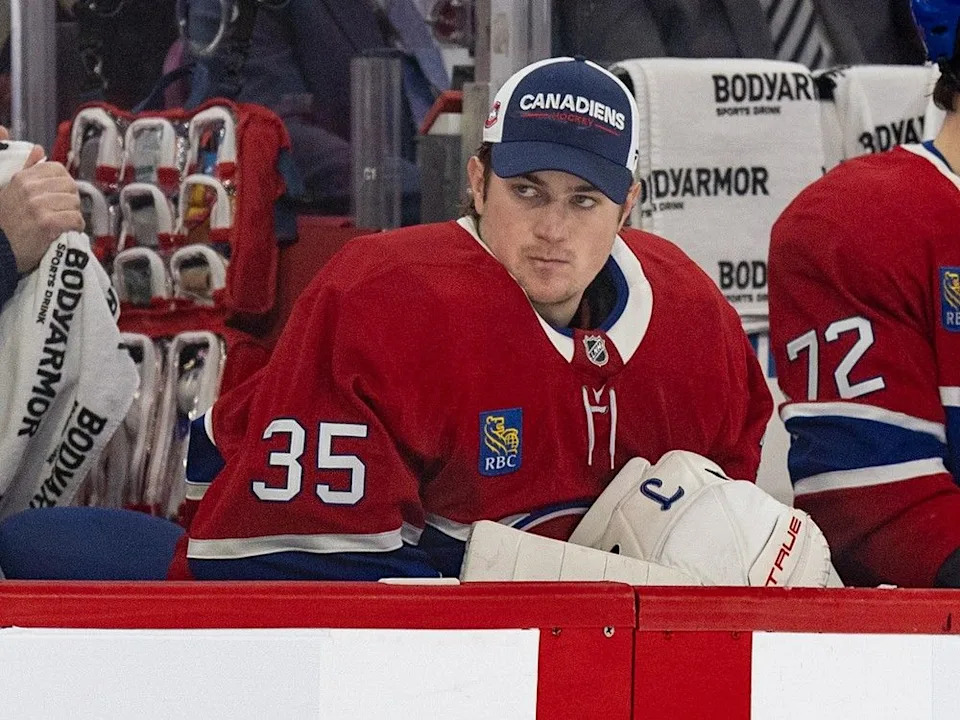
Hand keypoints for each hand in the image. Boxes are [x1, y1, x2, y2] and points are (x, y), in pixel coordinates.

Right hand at [0, 140, 83, 273]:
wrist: (1, 249)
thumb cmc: (7, 222)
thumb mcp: (10, 190)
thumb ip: (26, 169)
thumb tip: (39, 150)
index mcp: (23, 178)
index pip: (58, 169)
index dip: (64, 184)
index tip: (61, 195)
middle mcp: (30, 188)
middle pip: (70, 186)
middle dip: (71, 200)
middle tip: (64, 211)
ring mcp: (38, 205)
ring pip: (74, 202)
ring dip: (74, 214)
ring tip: (64, 222)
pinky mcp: (47, 223)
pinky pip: (75, 218)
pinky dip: (76, 226)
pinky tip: (68, 230)